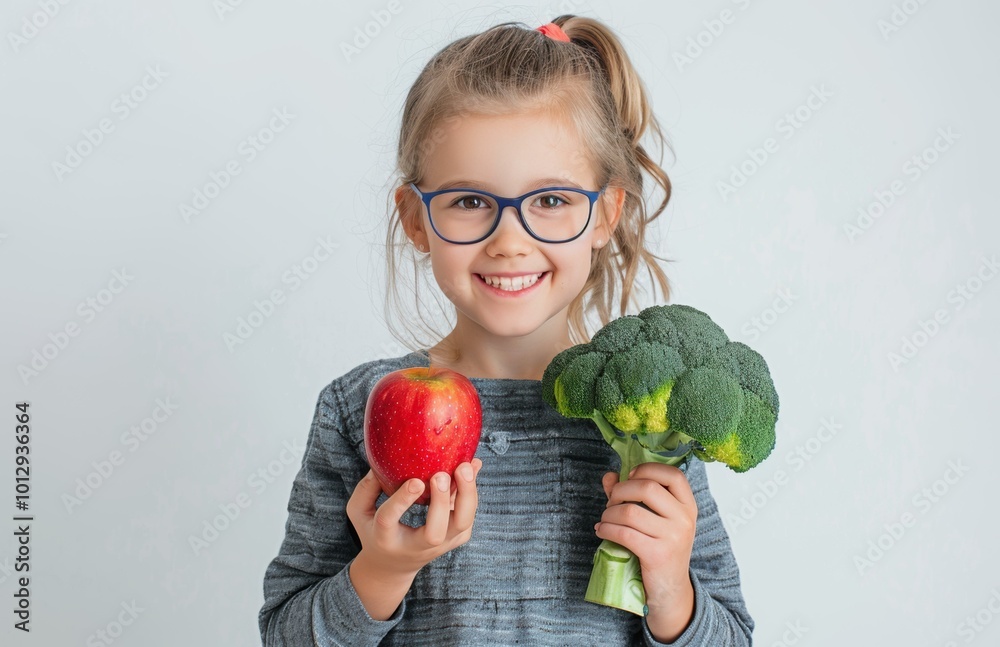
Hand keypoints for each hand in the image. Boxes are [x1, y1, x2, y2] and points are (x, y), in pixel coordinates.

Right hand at [347, 459, 482, 579]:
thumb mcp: (358, 512)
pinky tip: (473, 465)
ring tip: (466, 466)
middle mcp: (416, 546)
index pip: (390, 520)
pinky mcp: (457, 538)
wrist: (394, 566)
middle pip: (435, 532)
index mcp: (385, 538)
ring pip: (462, 524)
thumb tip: (383, 460)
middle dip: (441, 502)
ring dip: (467, 494)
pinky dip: (472, 490)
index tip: (415, 481)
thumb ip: (366, 488)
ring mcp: (441, 545)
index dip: (403, 500)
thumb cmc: (373, 531)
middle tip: (441, 474)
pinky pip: (469, 514)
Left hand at [597, 463, 696, 641]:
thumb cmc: (660, 549)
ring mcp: (673, 537)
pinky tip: (601, 531)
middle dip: (620, 491)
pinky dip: (606, 529)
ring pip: (630, 511)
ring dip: (609, 513)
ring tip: (605, 520)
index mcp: (688, 506)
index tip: (630, 477)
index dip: (647, 469)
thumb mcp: (654, 520)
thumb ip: (631, 495)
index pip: (673, 474)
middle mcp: (685, 518)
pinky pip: (623, 533)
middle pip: (647, 487)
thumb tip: (608, 476)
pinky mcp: (658, 554)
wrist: (670, 590)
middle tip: (611, 503)